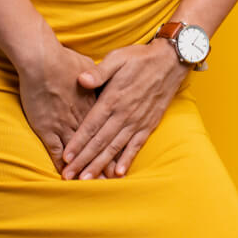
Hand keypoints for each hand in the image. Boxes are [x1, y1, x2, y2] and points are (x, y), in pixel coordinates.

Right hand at [15, 35, 106, 176]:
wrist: (41, 59)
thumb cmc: (65, 59)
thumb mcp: (92, 65)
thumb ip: (101, 76)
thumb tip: (107, 83)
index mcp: (96, 105)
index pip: (108, 131)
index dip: (115, 148)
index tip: (121, 163)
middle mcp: (82, 118)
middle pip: (97, 145)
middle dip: (103, 164)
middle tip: (110, 182)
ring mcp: (64, 124)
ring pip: (78, 152)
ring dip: (84, 167)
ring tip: (92, 184)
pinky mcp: (46, 127)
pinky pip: (55, 150)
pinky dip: (60, 163)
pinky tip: (65, 174)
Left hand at [60, 38, 190, 179]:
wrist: (171, 62)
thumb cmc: (140, 58)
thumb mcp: (117, 58)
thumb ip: (99, 71)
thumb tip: (82, 80)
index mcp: (113, 98)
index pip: (91, 125)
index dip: (78, 142)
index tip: (66, 157)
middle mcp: (124, 114)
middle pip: (100, 142)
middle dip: (84, 160)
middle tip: (69, 176)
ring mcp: (137, 121)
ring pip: (115, 147)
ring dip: (101, 165)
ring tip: (87, 180)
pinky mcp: (148, 124)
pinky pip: (136, 146)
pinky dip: (127, 160)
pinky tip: (118, 174)